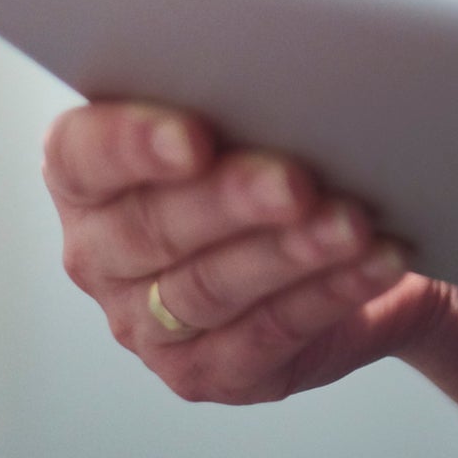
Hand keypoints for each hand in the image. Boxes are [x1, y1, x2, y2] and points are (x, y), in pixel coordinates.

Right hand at [43, 103, 449, 403]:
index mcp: (89, 178)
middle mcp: (102, 255)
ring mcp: (146, 325)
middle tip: (295, 182)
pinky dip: (330, 293)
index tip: (193, 137)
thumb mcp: (252, 122)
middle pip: (153, 228)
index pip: (84, 157)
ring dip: (289, 254)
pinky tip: (373, 263)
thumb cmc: (287, 160)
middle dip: (231, 202)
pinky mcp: (206, 374)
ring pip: (212, 288)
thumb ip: (239, 102)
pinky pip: (270, 333)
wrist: (357, 248)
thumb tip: (284, 83)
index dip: (132, 145)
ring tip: (351, 224)